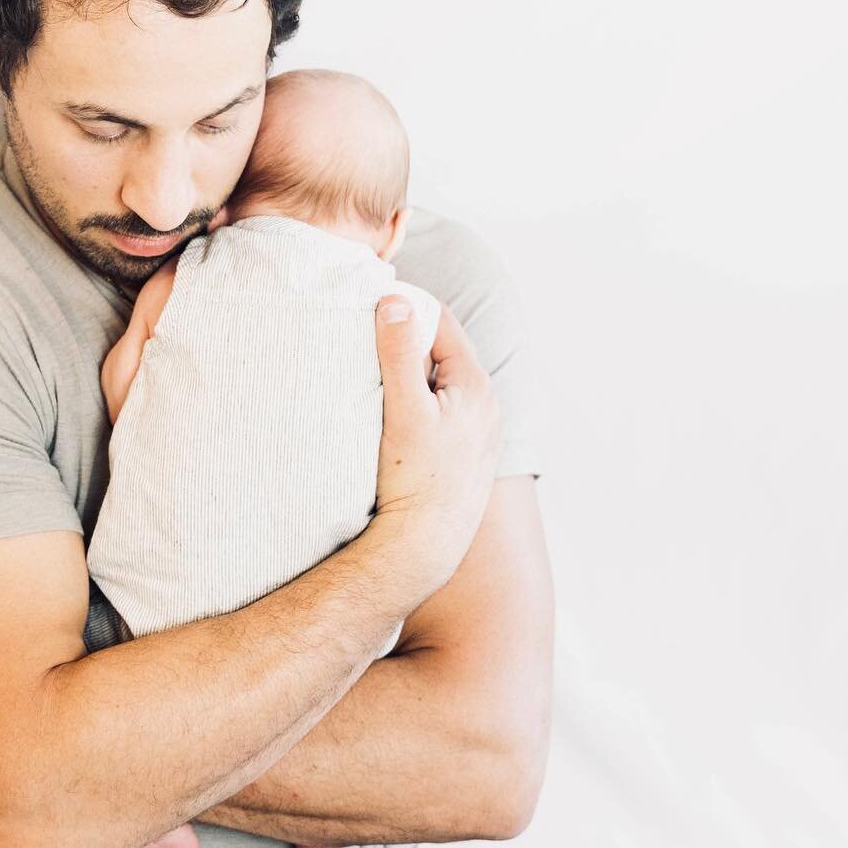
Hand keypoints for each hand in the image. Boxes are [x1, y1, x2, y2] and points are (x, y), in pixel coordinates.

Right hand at [369, 297, 501, 604]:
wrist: (426, 547)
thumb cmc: (416, 480)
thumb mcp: (403, 409)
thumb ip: (399, 352)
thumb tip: (394, 300)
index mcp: (475, 385)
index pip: (440, 323)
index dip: (404, 310)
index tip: (369, 305)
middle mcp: (485, 406)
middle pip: (439, 353)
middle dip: (404, 343)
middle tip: (362, 339)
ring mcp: (476, 433)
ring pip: (438, 385)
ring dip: (408, 376)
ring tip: (370, 379)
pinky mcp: (462, 456)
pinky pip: (438, 413)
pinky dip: (414, 405)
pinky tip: (386, 420)